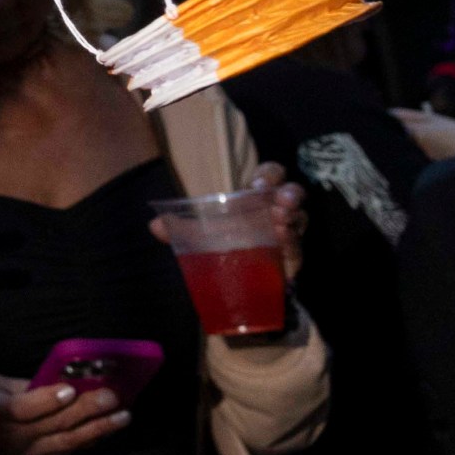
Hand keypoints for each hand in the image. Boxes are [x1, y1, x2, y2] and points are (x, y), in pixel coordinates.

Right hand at [0, 372, 126, 454]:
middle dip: (87, 410)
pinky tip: (107, 430)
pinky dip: (87, 439)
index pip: (22, 409)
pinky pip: (65, 451)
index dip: (48, 400)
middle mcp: (11, 436)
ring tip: (123, 417)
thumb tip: (59, 381)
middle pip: (53, 425)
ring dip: (98, 429)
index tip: (71, 389)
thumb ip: (21, 386)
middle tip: (113, 396)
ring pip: (67, 442)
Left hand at [151, 163, 311, 304]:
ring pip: (299, 216)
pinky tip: (283, 239)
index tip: (258, 184)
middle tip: (281, 199)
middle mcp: (275, 210)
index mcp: (254, 198)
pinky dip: (291, 240)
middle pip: (291, 191)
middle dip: (289, 191)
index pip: (268, 176)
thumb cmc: (225, 244)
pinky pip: (297, 245)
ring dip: (293, 215)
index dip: (268, 175)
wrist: (241, 279)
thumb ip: (179, 229)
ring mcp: (288, 231)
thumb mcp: (201, 235)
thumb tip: (154, 225)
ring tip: (283, 218)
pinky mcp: (293, 254)